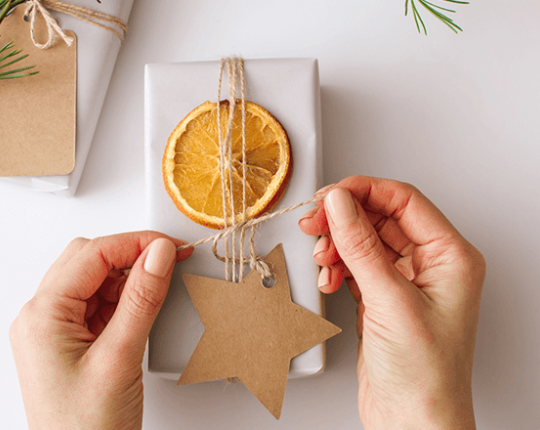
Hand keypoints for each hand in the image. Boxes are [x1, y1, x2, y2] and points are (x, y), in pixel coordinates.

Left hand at [9, 231, 192, 429]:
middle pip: (87, 261)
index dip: (134, 243)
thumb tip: (158, 253)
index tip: (170, 247)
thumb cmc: (86, 429)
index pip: (92, 255)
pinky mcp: (69, 343)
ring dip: (127, 278)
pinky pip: (96, 305)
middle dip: (129, 256)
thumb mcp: (119, 357)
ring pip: (93, 281)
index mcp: (42, 315)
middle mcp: (41, 317)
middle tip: (167, 262)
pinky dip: (122, 300)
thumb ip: (142, 299)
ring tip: (159, 289)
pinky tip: (143, 307)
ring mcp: (53, 331)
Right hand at [299, 176, 484, 429]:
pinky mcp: (383, 299)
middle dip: (344, 220)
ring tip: (323, 259)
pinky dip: (337, 268)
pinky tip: (330, 279)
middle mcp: (431, 265)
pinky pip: (355, 266)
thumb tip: (340, 203)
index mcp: (450, 257)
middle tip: (314, 222)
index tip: (330, 194)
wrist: (411, 422)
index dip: (364, 191)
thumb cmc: (424, 375)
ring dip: (337, 245)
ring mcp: (405, 282)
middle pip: (380, 219)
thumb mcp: (390, 301)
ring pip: (364, 242)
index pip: (404, 201)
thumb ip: (361, 247)